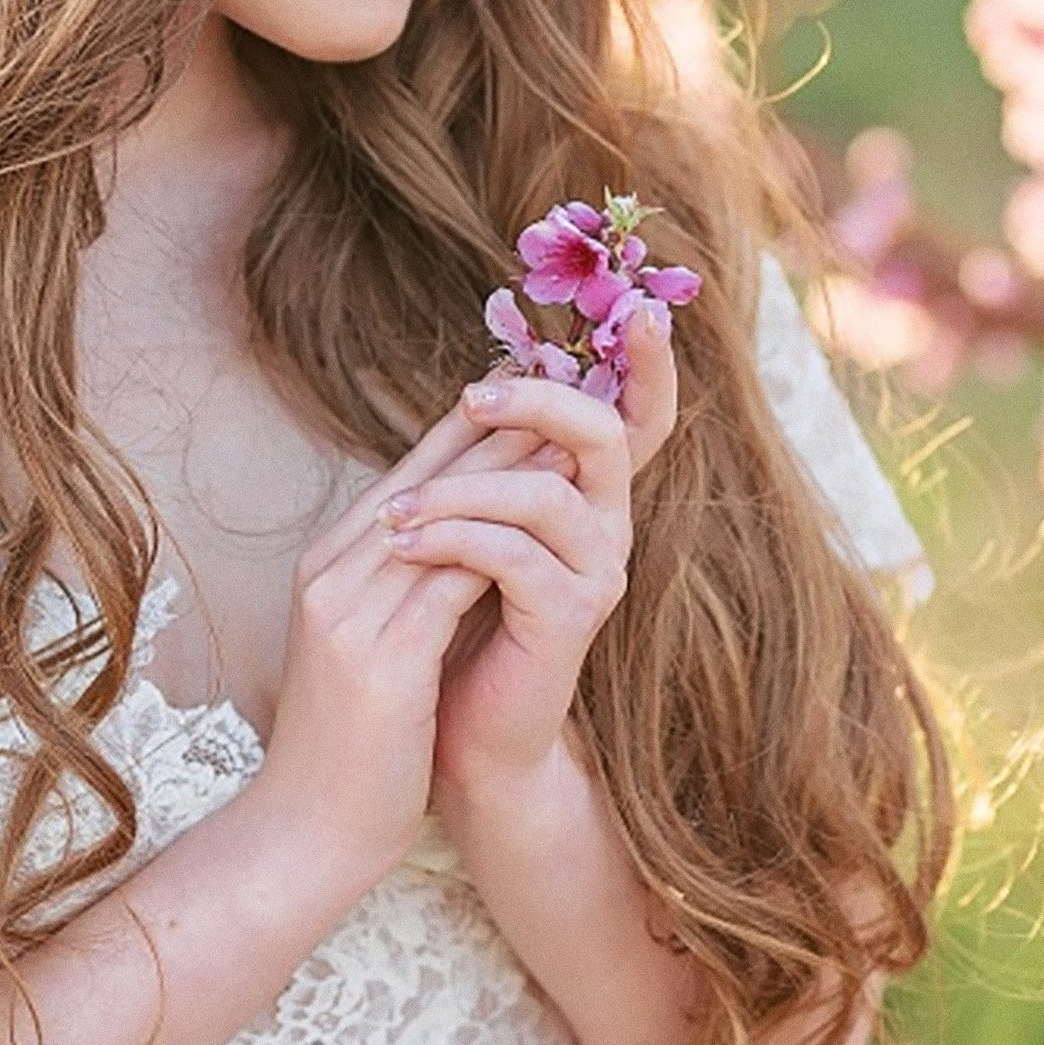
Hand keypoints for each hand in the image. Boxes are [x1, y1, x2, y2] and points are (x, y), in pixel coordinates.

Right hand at [253, 398, 515, 891]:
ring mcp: (348, 614)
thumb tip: (468, 541)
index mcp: (327, 568)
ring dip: (507, 478)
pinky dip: (500, 546)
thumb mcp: (371, 648)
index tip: (524, 400)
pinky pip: (449, 583)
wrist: (308, 831)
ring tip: (569, 445)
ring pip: (439, 520)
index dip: (465, 434)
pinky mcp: (379, 660)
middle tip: (557, 394)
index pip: (404, 479)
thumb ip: (404, 588)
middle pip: (422, 482)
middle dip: (492, 435)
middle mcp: (330, 576)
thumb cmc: (350, 746)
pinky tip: (549, 527)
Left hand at [380, 308, 679, 796]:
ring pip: (543, 494)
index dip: (650, 366)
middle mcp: (606, 528)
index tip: (645, 310)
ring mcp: (593, 575)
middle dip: (538, 400)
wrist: (451, 734)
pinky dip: (451, 541)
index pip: (636, 417)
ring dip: (458, 490)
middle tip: (473, 396)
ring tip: (392, 514)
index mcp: (585, 496)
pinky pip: (514, 556)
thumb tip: (475, 390)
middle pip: (602, 433)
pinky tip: (401, 545)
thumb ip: (482, 469)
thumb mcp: (465, 531)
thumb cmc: (451, 623)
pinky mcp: (569, 621)